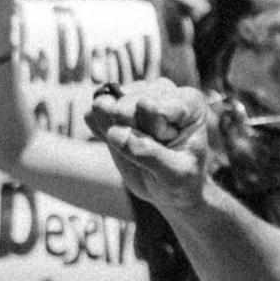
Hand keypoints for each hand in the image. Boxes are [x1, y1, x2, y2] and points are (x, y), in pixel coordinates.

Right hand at [89, 77, 211, 221]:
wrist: (169, 190)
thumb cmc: (181, 181)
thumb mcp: (175, 175)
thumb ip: (148, 154)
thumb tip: (115, 133)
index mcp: (187, 100)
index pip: (151, 106)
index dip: (155, 133)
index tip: (171, 144)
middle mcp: (160, 90)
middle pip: (124, 105)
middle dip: (133, 134)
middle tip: (153, 148)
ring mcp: (135, 95)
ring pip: (105, 104)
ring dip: (115, 132)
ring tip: (137, 144)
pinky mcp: (113, 105)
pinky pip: (92, 113)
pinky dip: (101, 133)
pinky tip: (121, 144)